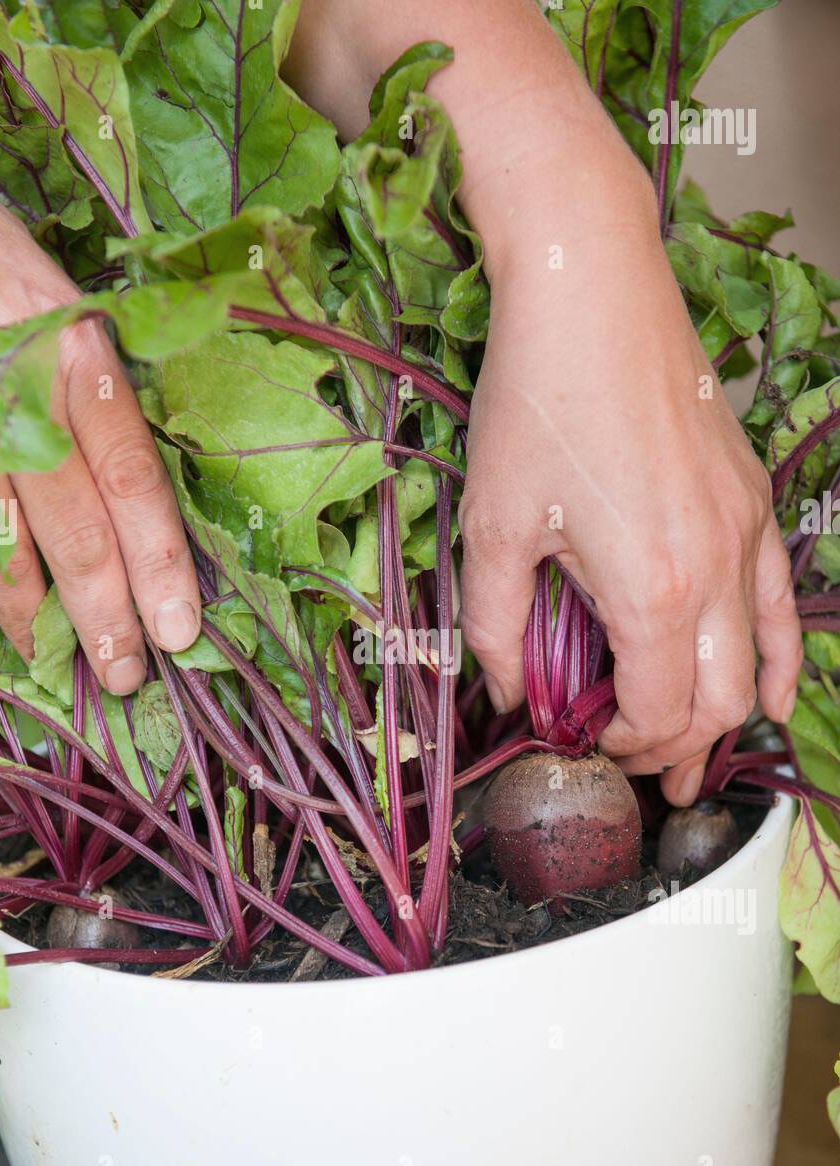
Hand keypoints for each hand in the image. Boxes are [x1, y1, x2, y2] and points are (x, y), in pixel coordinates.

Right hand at [0, 190, 199, 692]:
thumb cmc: (1, 263)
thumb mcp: (73, 309)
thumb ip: (108, 395)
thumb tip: (146, 497)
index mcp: (82, 361)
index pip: (134, 481)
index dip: (160, 564)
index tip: (179, 632)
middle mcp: (22, 402)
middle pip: (76, 533)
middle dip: (104, 617)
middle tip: (126, 676)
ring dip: (29, 616)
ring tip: (54, 660)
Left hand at [458, 182, 801, 805]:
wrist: (592, 287)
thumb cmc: (538, 398)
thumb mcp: (494, 524)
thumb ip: (497, 629)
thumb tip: (509, 692)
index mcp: (652, 590)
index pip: (656, 713)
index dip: (620, 746)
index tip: (582, 741)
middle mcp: (715, 570)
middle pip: (715, 703)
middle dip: (675, 750)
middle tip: (637, 769)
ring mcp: (745, 532)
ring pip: (755, 661)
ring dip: (726, 719)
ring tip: (704, 763)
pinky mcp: (751, 499)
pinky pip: (781, 601)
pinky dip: (779, 657)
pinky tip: (771, 691)